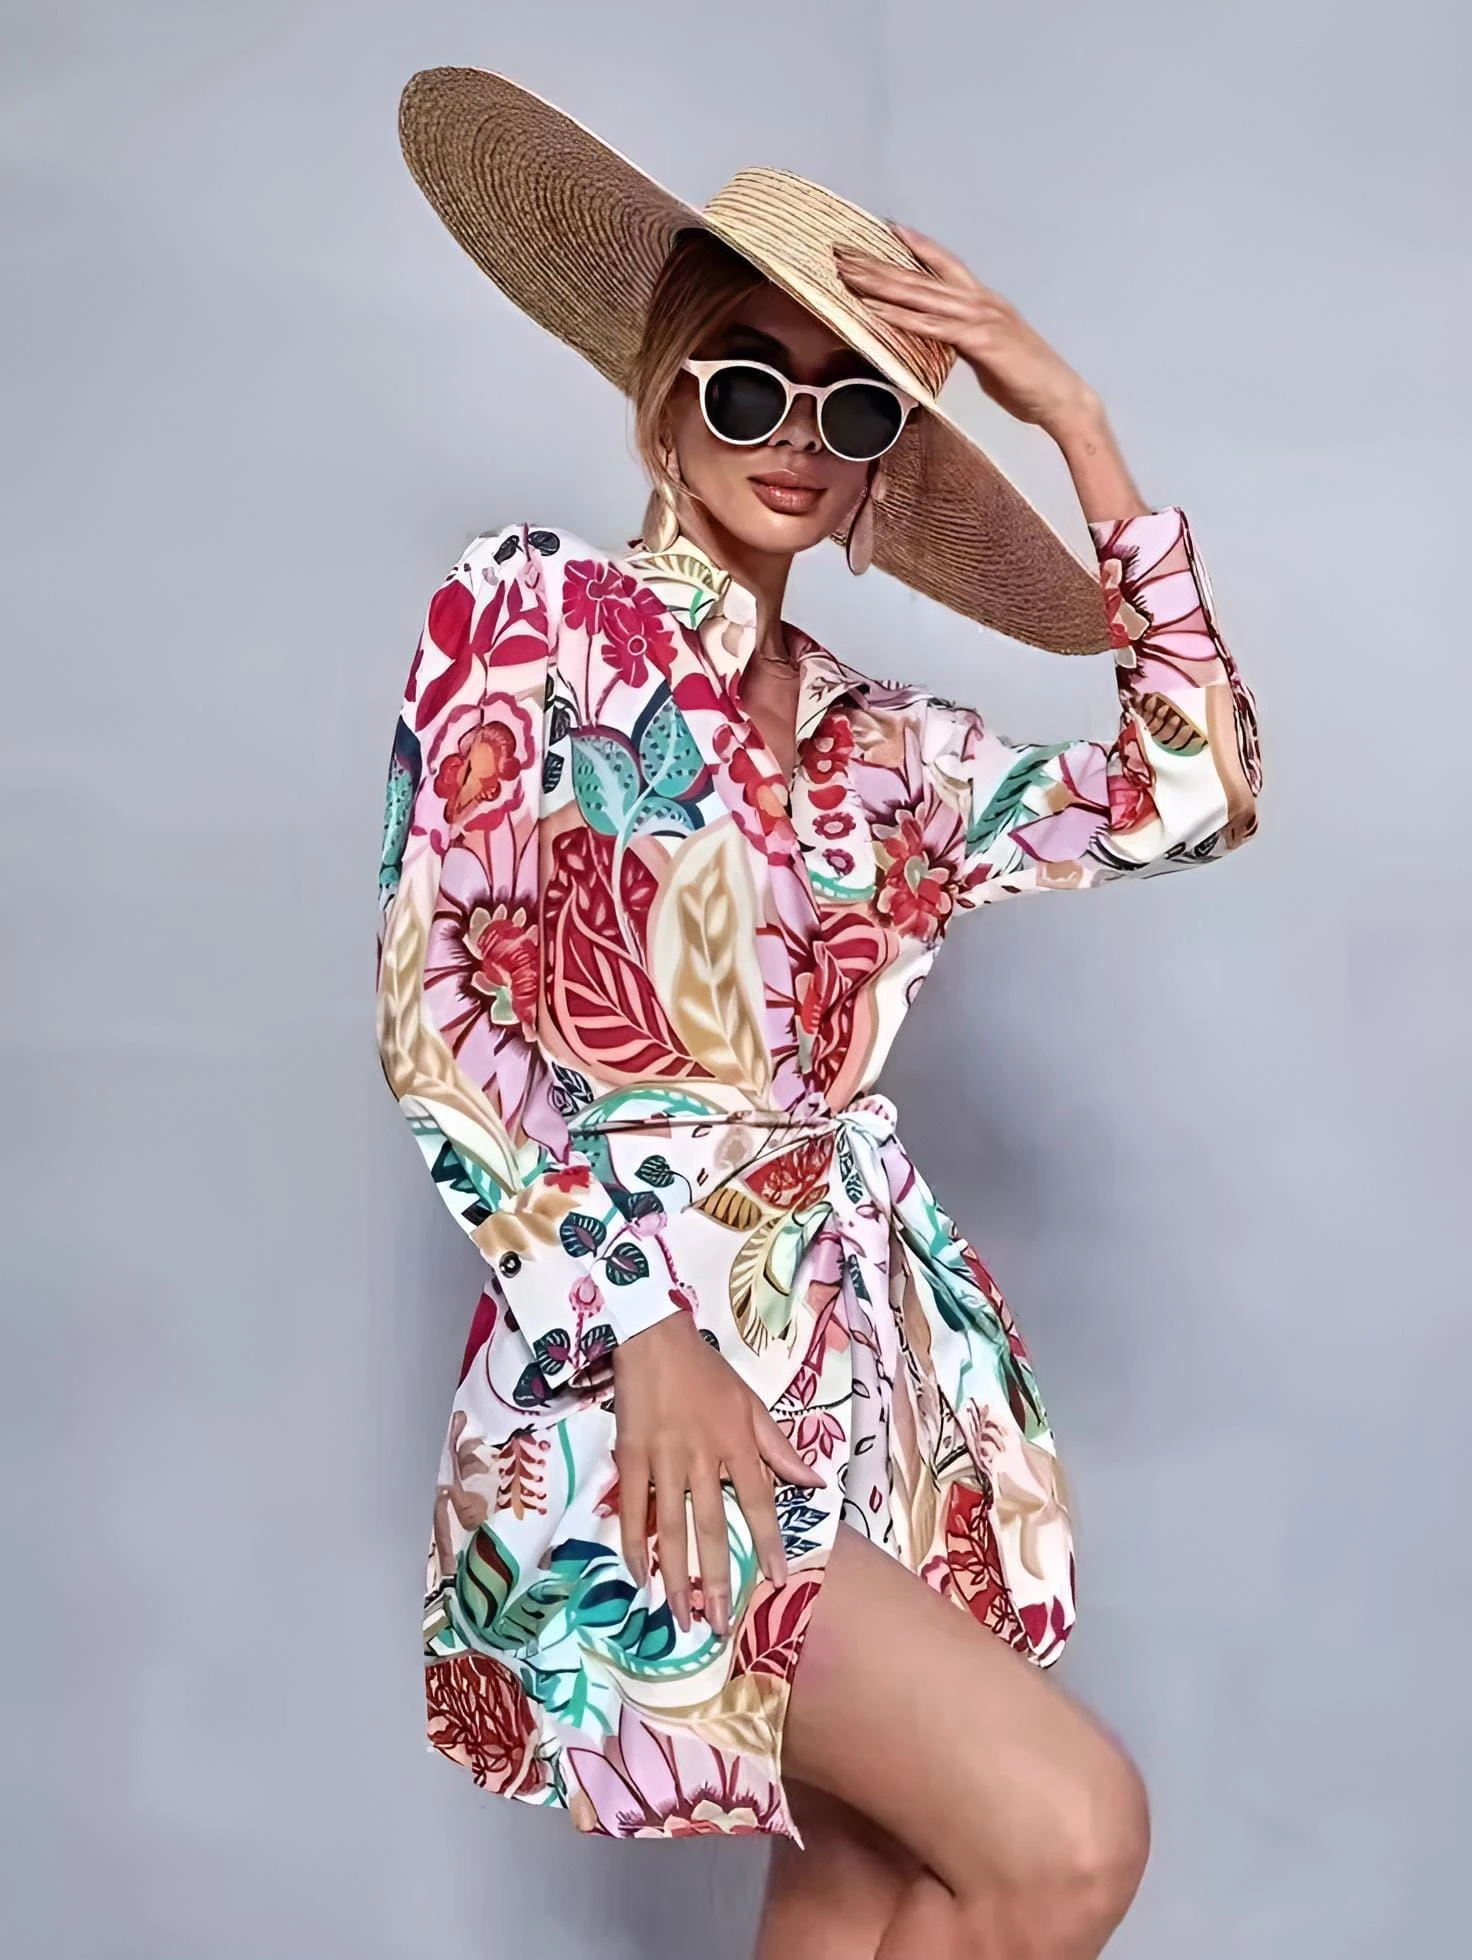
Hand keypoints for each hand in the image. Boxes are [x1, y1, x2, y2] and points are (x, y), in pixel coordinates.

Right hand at [611, 1311, 824, 1637]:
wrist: (653, 1338)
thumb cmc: (706, 1372)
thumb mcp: (752, 1403)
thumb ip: (780, 1447)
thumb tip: (815, 1482)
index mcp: (737, 1442)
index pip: (758, 1500)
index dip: (768, 1541)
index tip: (775, 1579)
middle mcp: (702, 1455)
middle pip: (712, 1525)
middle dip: (716, 1577)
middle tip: (719, 1623)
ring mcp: (663, 1458)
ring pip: (671, 1526)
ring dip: (676, 1574)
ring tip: (682, 1615)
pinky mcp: (629, 1456)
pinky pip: (632, 1507)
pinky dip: (633, 1541)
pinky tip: (637, 1574)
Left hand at [834, 222, 1097, 437]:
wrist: (1059, 398)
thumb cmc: (1027, 381)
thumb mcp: (988, 354)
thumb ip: (964, 341)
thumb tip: (943, 341)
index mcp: (984, 301)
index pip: (946, 265)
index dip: (918, 245)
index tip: (888, 230)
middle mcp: (981, 301)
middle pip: (921, 276)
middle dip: (880, 264)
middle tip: (844, 252)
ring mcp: (981, 318)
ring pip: (921, 295)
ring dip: (882, 285)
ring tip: (849, 276)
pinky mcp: (980, 341)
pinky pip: (932, 326)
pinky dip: (901, 317)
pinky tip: (875, 310)